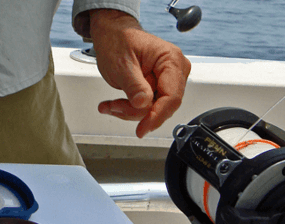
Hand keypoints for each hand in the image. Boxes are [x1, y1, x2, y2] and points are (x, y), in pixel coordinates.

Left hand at [89, 9, 190, 137]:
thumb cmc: (118, 41)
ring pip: (153, 109)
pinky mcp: (158, 87)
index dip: (157, 115)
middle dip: (136, 112)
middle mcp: (175, 70)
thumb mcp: (121, 64)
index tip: (142, 129)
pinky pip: (147, 106)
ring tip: (109, 105)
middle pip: (162, 105)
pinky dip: (128, 108)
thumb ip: (134, 85)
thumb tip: (144, 104)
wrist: (112, 35)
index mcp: (171, 60)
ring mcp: (168, 79)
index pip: (171, 96)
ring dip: (128, 110)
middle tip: (113, 107)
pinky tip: (114, 105)